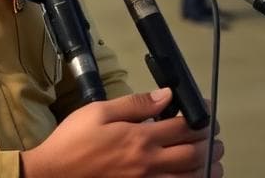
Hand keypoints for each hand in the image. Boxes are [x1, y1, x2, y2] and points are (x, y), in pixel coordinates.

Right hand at [21, 90, 223, 177]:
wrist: (50, 175)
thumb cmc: (72, 143)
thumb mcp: (99, 112)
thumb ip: (136, 104)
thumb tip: (165, 95)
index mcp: (139, 138)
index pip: (185, 126)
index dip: (203, 117)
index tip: (207, 113)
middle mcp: (147, 163)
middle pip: (194, 153)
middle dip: (210, 143)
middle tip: (214, 137)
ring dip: (207, 168)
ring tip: (212, 159)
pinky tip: (193, 177)